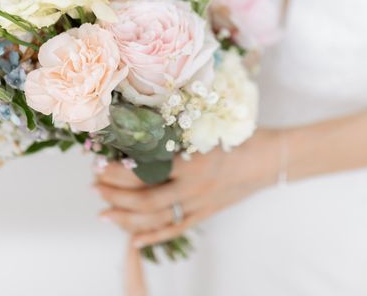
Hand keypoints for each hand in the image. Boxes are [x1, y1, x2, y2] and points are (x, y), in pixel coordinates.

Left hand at [94, 128, 277, 247]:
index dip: (116, 171)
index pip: (143, 172)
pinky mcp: (207, 213)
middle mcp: (193, 188)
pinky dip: (153, 236)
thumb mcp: (208, 126)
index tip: (98, 165)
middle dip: (114, 194)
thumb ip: (177, 131)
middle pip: (144, 200)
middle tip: (95, 187)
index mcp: (190, 161)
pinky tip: (133, 240)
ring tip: (104, 212)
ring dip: (126, 217)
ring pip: (156, 219)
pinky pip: (176, 229)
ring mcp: (200, 204)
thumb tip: (141, 130)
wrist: (271, 158)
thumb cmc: (242, 134)